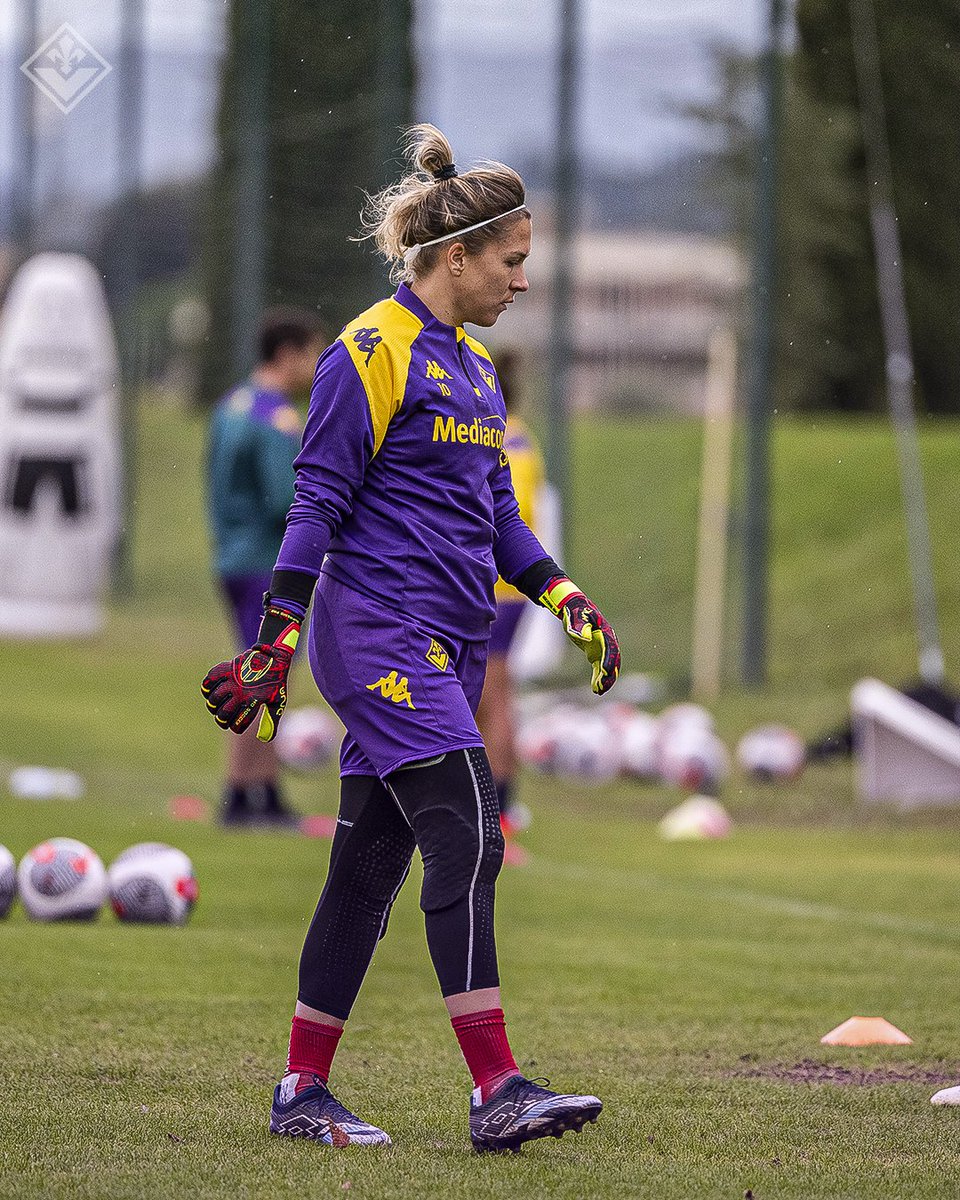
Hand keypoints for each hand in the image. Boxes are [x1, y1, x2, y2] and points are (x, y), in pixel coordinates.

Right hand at [201, 603, 300, 740]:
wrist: (274, 657)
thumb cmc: (276, 682)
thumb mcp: (278, 702)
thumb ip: (271, 721)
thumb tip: (264, 740)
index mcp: (254, 700)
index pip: (238, 723)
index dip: (236, 728)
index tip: (236, 727)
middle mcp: (241, 691)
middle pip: (222, 714)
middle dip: (222, 721)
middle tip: (224, 720)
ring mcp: (232, 679)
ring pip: (213, 699)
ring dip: (214, 706)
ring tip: (218, 707)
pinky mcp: (226, 668)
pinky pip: (209, 680)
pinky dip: (207, 688)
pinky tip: (212, 692)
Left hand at [539, 576, 620, 694]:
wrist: (574, 609)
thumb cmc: (575, 613)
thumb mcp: (575, 617)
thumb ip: (580, 626)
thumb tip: (585, 637)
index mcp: (604, 632)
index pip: (610, 649)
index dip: (608, 661)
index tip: (605, 672)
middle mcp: (607, 641)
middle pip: (612, 661)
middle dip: (609, 675)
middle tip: (603, 687)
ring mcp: (602, 648)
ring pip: (607, 666)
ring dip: (605, 680)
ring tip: (599, 692)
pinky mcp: (595, 653)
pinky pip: (600, 668)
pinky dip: (599, 677)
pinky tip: (596, 689)